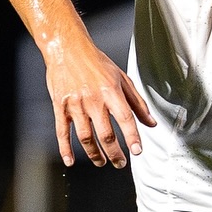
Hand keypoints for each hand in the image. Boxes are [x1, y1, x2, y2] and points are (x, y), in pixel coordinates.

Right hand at [44, 32, 156, 168]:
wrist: (67, 48)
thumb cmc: (95, 62)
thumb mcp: (122, 78)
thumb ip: (137, 102)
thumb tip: (151, 122)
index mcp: (111, 91)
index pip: (125, 118)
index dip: (132, 137)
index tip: (137, 151)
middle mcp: (93, 99)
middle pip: (106, 133)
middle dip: (115, 153)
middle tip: (120, 163)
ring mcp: (75, 104)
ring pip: (85, 137)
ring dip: (94, 154)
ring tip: (102, 162)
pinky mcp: (60, 107)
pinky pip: (62, 132)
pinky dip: (65, 149)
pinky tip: (70, 160)